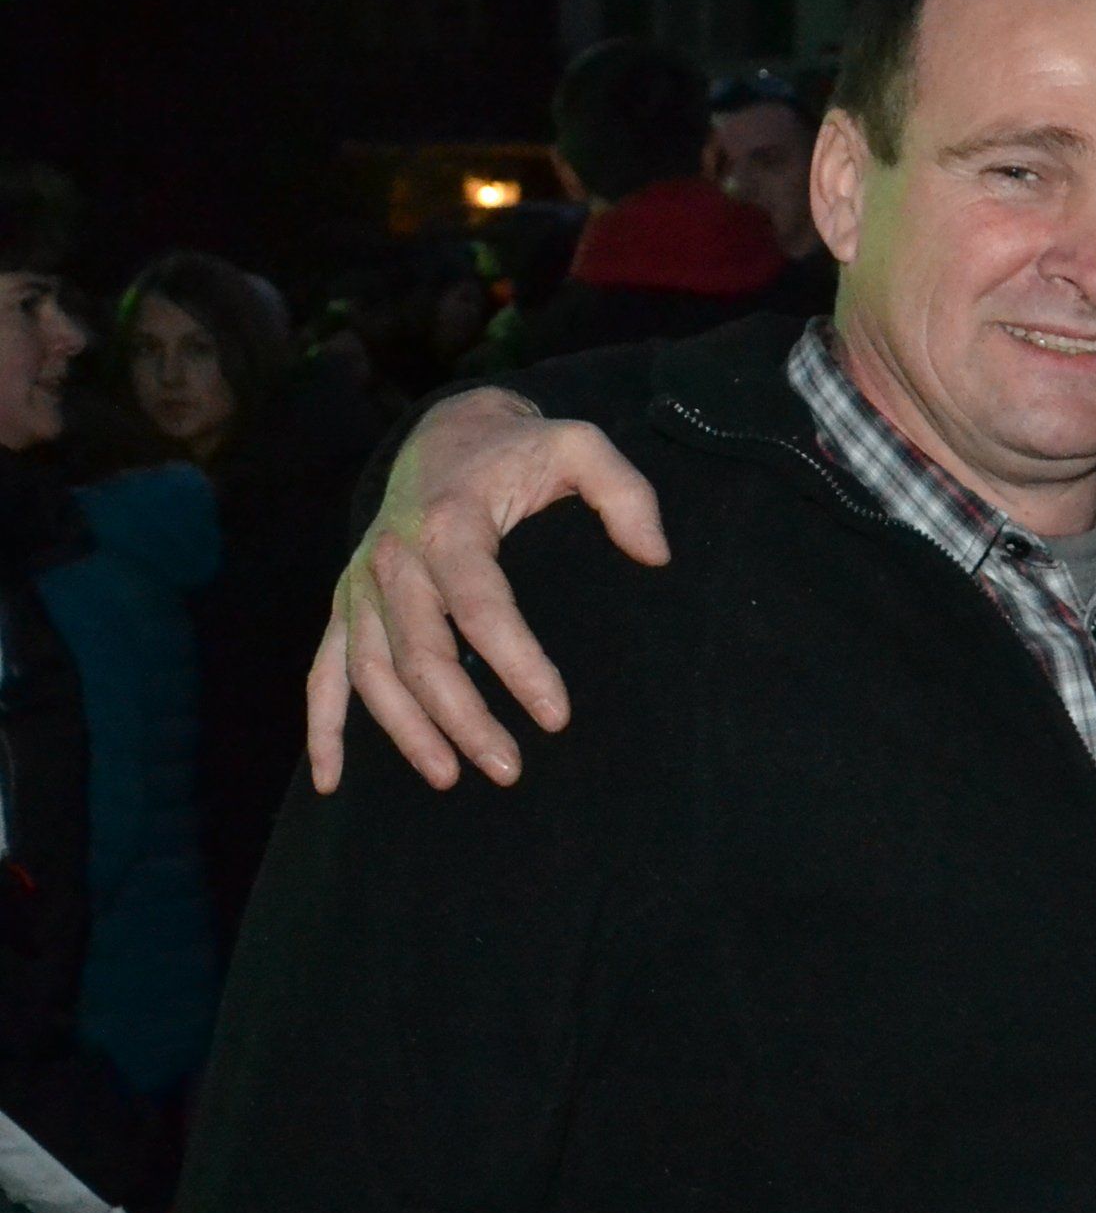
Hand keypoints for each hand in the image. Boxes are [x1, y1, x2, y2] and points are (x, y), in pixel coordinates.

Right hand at [304, 389, 667, 793]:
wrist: (447, 433)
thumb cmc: (521, 449)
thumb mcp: (582, 446)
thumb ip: (625, 494)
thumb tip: (656, 556)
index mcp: (451, 525)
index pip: (482, 608)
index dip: (518, 665)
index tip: (556, 716)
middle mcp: (395, 557)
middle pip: (422, 653)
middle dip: (463, 718)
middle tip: (511, 768)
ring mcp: (363, 583)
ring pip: (373, 671)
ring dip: (406, 731)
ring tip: (452, 779)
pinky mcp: (347, 602)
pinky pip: (324, 670)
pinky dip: (323, 726)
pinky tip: (333, 780)